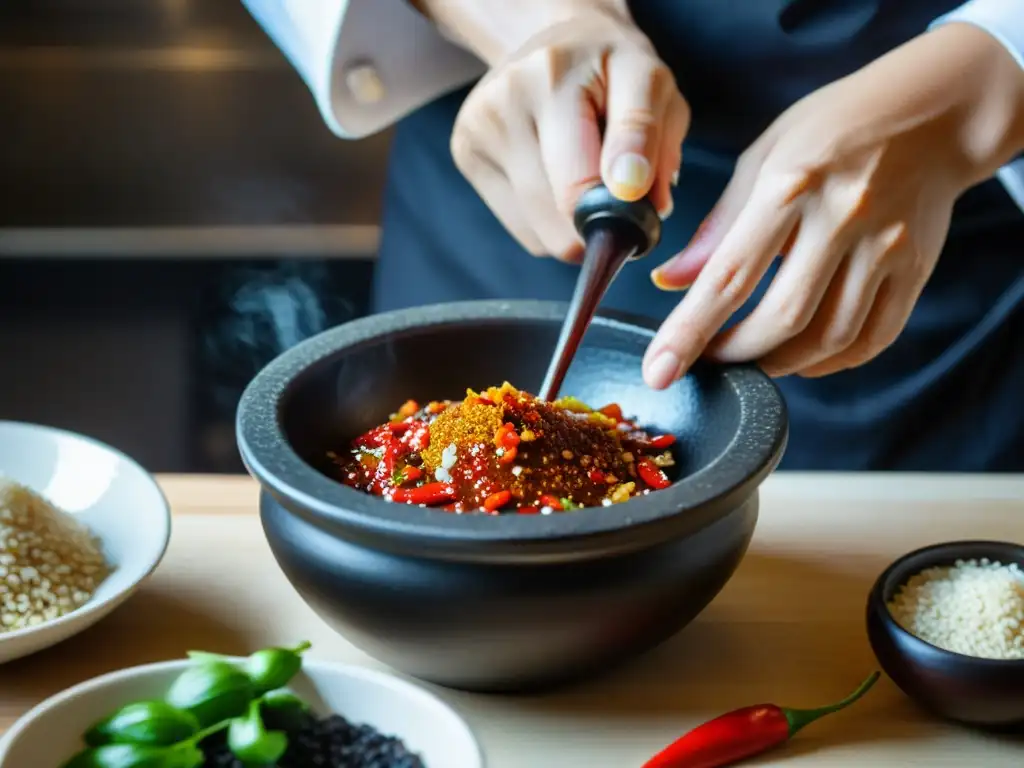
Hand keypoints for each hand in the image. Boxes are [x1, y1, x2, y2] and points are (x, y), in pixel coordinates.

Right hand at [448, 4, 688, 260]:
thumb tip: (642, 202)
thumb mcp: (652, 84)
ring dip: (572, 224)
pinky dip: (549, 221)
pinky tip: (554, 177)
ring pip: (540, 237)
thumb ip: (651, 139)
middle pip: (556, 225)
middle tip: (619, 192)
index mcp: (552, 80)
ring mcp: (475, 133)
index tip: (643, 214)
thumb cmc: (611, 68)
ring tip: (582, 172)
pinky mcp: (465, 155)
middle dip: (597, 224)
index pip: (578, 188)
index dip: (617, 217)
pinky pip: (524, 230)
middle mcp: (502, 105)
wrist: (552, 38)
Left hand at [644, 22, 1023, 386]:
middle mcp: (841, 218)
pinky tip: (805, 356)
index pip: (728, 277)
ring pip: (829, 338)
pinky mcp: (917, 268)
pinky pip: (872, 338)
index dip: (689, 333)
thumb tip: (670, 281)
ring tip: (754, 359)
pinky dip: (832, 361)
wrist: (938, 109)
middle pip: (782, 319)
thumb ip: (718, 226)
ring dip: (782, 364)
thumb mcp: (765, 156)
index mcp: (791, 185)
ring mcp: (885, 247)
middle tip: (710, 362)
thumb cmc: (838, 127)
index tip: (660, 370)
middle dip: (736, 354)